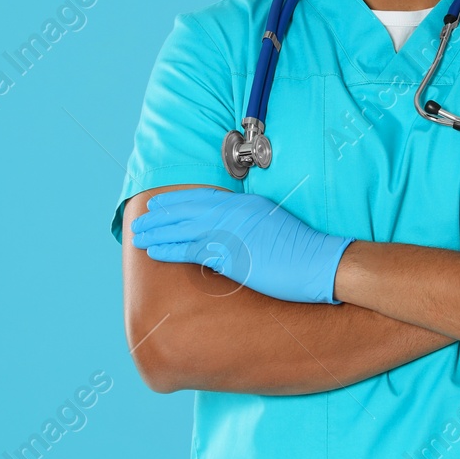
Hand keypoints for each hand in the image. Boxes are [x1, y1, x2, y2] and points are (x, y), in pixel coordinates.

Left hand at [131, 188, 353, 303]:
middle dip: (161, 214)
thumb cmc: (302, 249)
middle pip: (187, 210)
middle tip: (141, 219)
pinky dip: (169, 250)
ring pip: (183, 229)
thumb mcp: (272, 223)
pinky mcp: (230, 255)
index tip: (159, 203)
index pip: (202, 197)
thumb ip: (248, 222)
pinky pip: (191, 251)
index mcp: (244, 203)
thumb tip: (230, 230)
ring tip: (138, 235)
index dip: (177, 200)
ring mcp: (231, 232)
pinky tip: (154, 252)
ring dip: (158, 232)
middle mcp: (234, 213)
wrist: (320, 261)